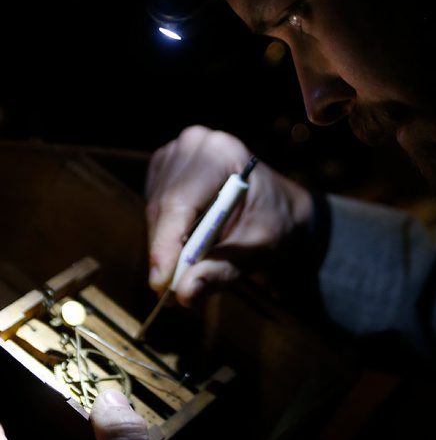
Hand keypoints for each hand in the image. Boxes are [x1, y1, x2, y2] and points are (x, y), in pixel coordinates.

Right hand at [146, 124, 312, 304]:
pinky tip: (185, 248)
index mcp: (221, 152)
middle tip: (170, 295)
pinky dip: (165, 235)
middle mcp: (193, 144)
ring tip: (183, 276)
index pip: (180, 201)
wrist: (278, 203)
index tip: (160, 284)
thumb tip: (186, 292)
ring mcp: (175, 153)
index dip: (166, 244)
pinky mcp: (164, 167)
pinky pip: (153, 208)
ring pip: (154, 210)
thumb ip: (224, 268)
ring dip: (164, 247)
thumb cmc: (275, 220)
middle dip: (164, 253)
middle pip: (163, 207)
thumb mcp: (260, 248)